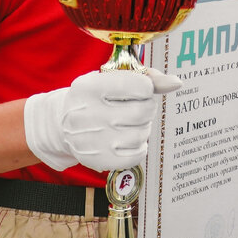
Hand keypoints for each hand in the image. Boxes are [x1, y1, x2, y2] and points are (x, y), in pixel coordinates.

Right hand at [23, 68, 180, 171]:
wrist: (61, 125)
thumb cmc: (94, 98)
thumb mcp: (110, 79)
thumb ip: (145, 77)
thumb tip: (176, 83)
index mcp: (90, 87)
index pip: (140, 86)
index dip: (146, 88)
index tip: (138, 90)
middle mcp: (89, 114)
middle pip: (144, 111)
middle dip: (147, 107)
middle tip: (135, 107)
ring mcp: (94, 140)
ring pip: (143, 132)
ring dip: (142, 127)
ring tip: (127, 123)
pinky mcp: (100, 160)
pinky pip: (139, 153)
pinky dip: (139, 145)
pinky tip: (126, 139)